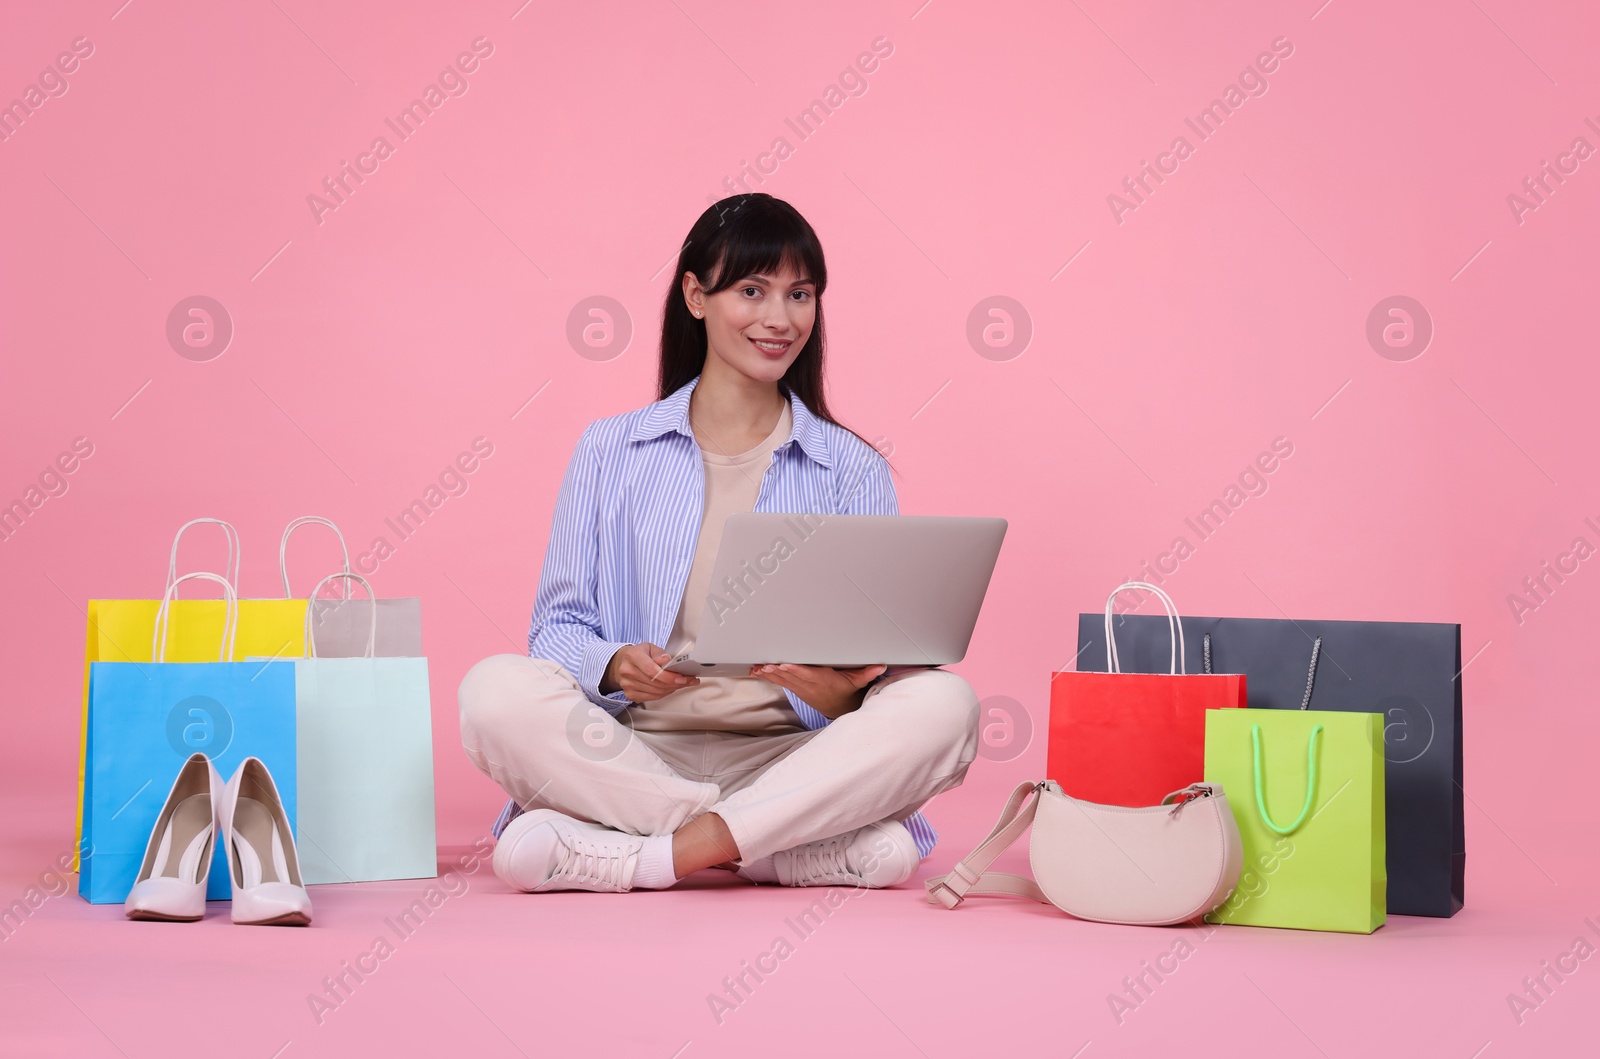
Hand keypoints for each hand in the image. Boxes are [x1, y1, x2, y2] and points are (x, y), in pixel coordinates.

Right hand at [601, 643, 699, 702]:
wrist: (623, 663)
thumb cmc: (640, 654)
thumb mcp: (650, 647)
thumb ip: (660, 653)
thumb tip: (667, 660)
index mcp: (632, 656)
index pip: (652, 670)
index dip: (669, 676)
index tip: (683, 678)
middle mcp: (627, 671)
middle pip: (656, 683)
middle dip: (675, 683)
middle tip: (689, 680)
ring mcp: (627, 685)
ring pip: (656, 692)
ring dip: (672, 689)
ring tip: (681, 683)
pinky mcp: (630, 695)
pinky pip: (652, 697)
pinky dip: (664, 693)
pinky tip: (670, 687)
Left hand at [748, 662, 887, 719]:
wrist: (838, 708)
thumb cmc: (845, 691)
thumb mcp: (858, 682)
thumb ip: (867, 673)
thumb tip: (880, 666)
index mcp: (823, 680)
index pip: (808, 674)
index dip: (796, 670)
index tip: (786, 664)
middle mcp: (809, 685)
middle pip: (791, 676)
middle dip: (777, 670)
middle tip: (766, 663)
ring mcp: (800, 688)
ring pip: (782, 679)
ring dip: (770, 673)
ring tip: (758, 667)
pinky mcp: (795, 688)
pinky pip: (779, 681)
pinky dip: (768, 676)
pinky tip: (757, 671)